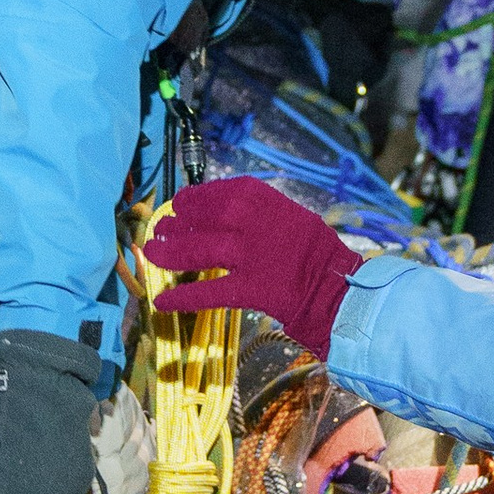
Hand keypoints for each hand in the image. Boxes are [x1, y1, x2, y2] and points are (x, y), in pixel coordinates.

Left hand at [148, 179, 361, 359]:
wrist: (341, 290)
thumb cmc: (319, 257)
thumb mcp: (294, 220)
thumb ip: (262, 215)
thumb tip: (224, 215)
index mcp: (273, 203)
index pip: (228, 191)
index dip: (201, 195)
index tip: (183, 201)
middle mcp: (259, 224)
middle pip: (209, 216)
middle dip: (181, 221)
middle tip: (162, 227)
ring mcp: (253, 256)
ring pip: (201, 250)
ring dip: (172, 252)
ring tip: (152, 253)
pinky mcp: (252, 289)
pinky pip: (210, 292)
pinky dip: (184, 296)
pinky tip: (163, 301)